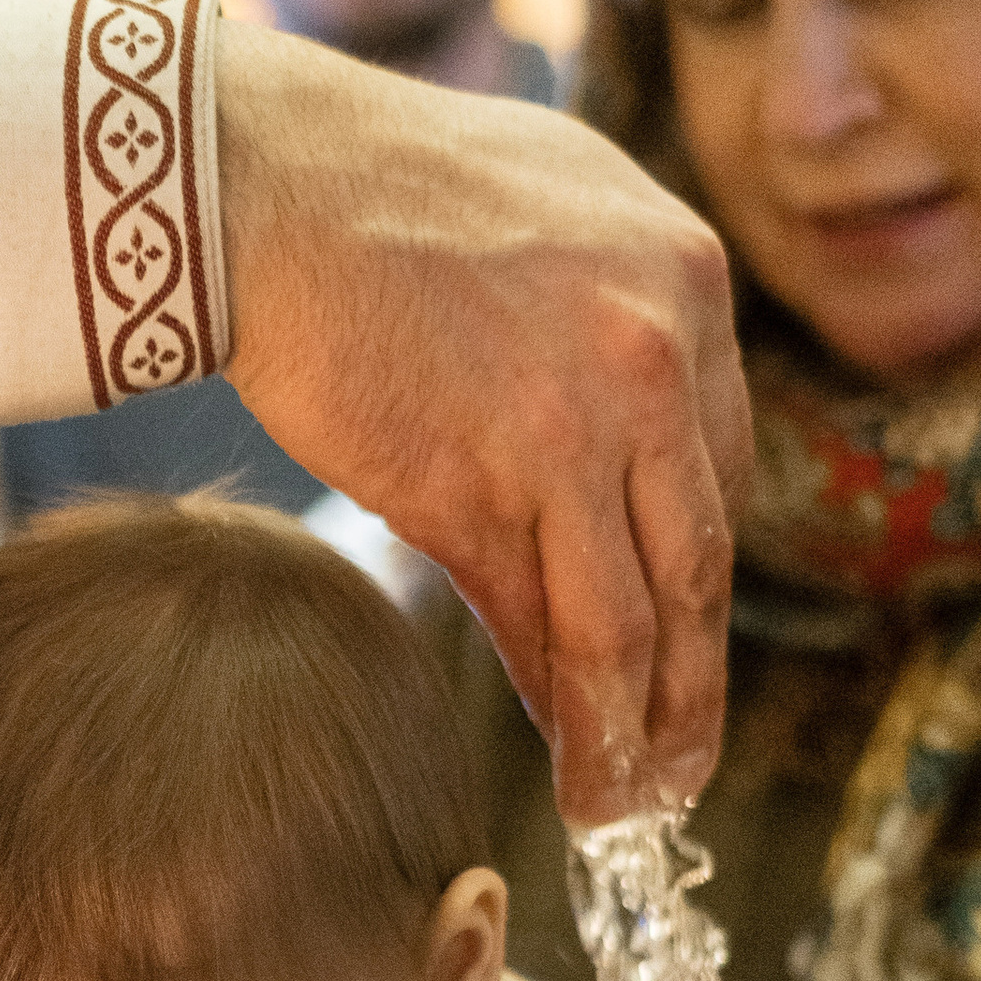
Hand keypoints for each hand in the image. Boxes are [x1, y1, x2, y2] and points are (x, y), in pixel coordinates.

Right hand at [213, 23, 748, 822]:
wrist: (262, 180)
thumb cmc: (374, 191)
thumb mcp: (547, 215)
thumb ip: (608, 312)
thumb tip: (618, 431)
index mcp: (686, 278)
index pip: (718, 463)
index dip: (693, 570)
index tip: (680, 637)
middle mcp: (656, 353)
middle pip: (698, 558)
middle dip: (693, 681)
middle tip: (684, 763)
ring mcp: (576, 426)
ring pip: (631, 616)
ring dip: (633, 727)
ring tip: (623, 800)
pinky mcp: (485, 485)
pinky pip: (541, 623)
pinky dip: (557, 704)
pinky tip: (562, 760)